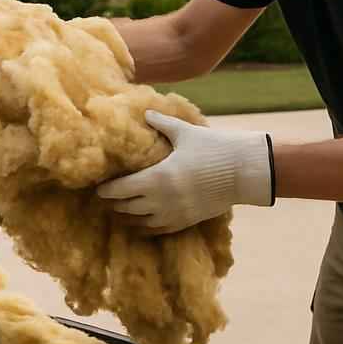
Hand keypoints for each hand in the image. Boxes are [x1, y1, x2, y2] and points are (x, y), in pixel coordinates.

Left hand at [96, 110, 274, 235]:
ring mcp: (174, 214)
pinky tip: (140, 221)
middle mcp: (161, 201)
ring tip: (119, 208)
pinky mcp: (186, 222)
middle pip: (125, 208)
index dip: (105, 189)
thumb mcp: (185, 133)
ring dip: (127, 216)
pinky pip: (157, 230)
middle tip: (105, 196)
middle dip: (113, 202)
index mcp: (157, 178)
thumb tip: (145, 113)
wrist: (244, 172)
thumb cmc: (215, 148)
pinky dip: (145, 226)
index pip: (120, 189)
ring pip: (139, 222)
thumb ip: (161, 124)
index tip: (97, 187)